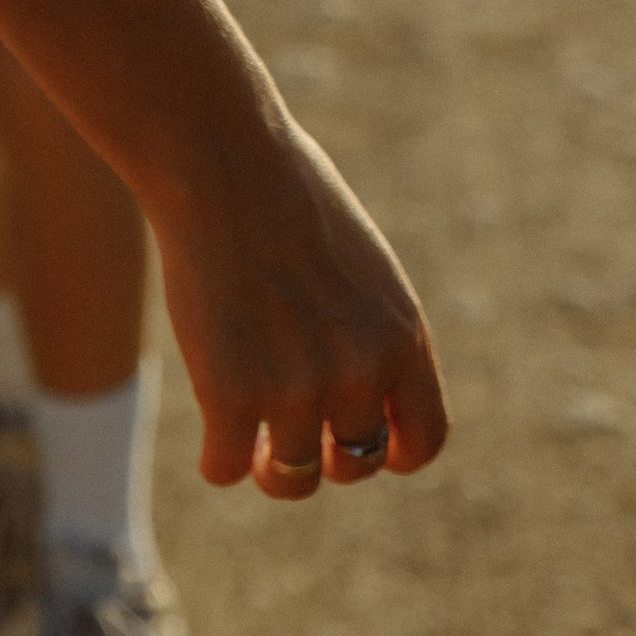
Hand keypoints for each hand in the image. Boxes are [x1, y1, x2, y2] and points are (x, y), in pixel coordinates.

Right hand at [151, 108, 448, 500]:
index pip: (424, 439)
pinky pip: (225, 467)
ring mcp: (296, 389)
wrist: (221, 159)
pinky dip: (216, 458)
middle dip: (324, 455)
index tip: (353, 438)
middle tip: (290, 428)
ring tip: (251, 441)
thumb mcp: (360, 262)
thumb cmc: (284, 191)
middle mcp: (360, 371)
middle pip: (354, 464)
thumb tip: (360, 396)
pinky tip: (210, 431)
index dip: (389, 452)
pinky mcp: (231, 396)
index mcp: (401, 333)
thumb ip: (369, 330)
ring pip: (290, 477)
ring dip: (270, 465)